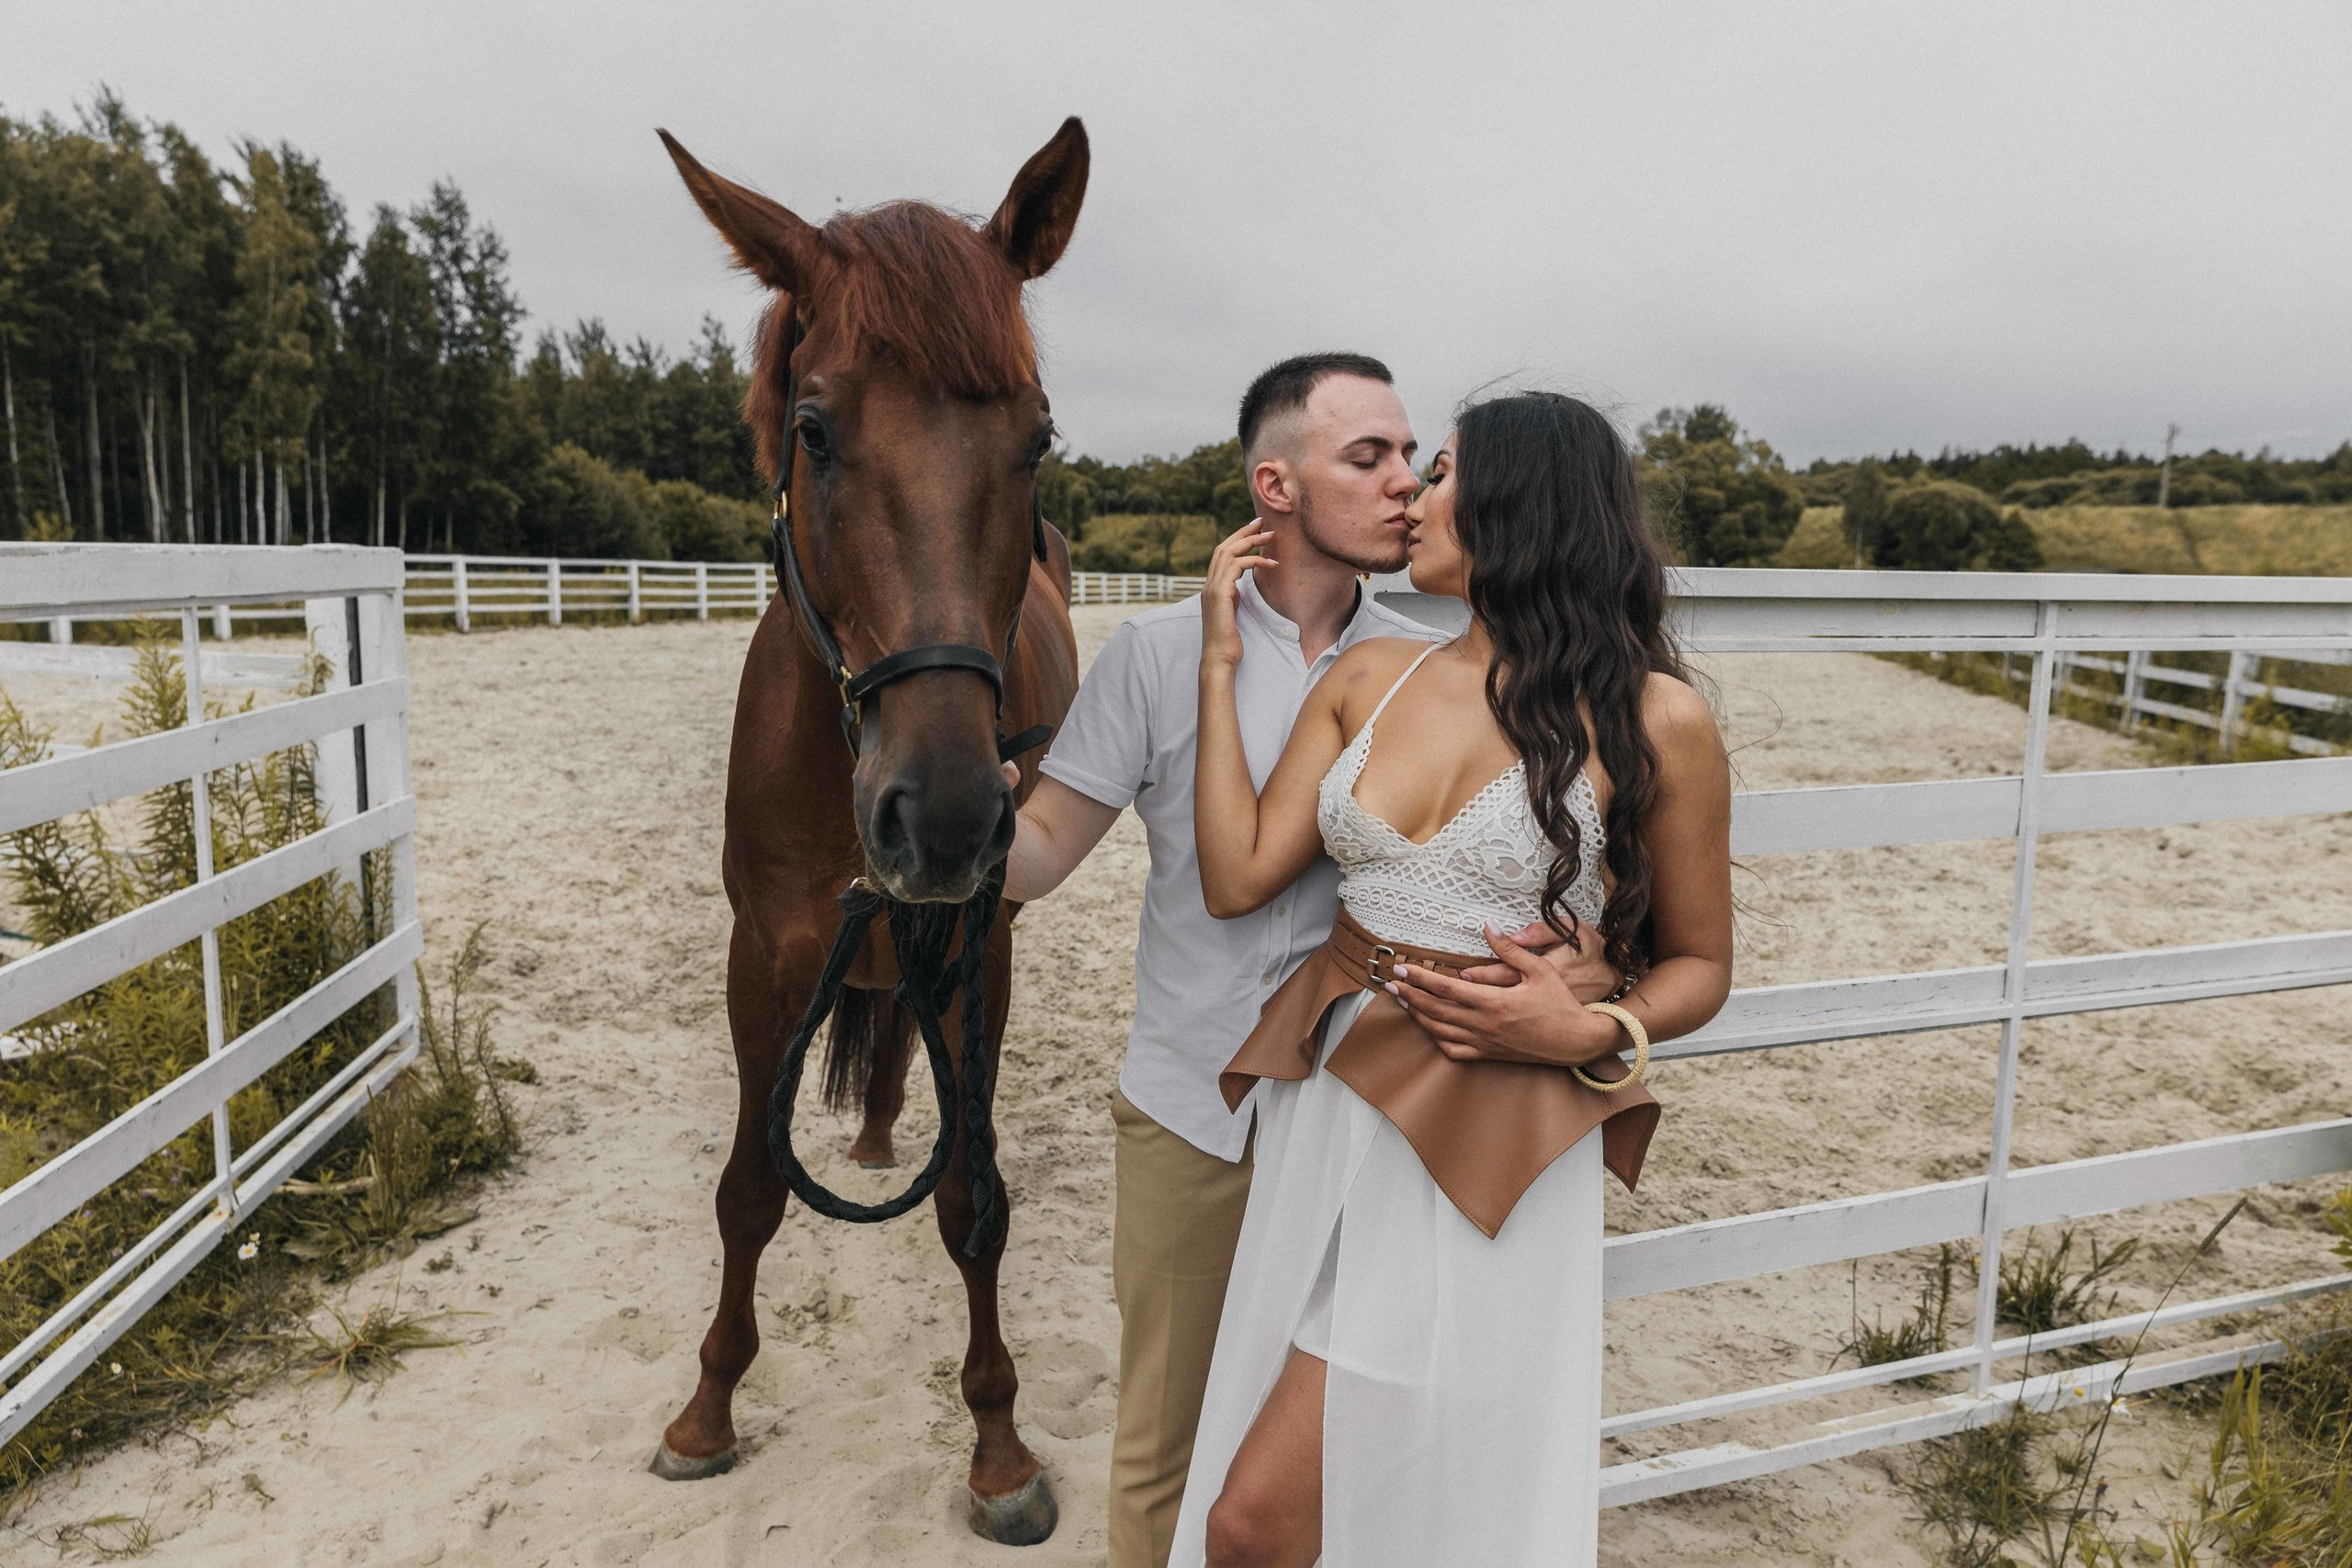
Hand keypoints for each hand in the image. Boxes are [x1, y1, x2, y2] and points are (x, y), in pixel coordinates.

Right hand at [1199, 520, 1273, 672]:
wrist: (1218, 657)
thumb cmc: (1228, 640)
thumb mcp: (1232, 612)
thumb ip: (1233, 597)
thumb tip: (1240, 587)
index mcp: (1212, 587)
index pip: (1222, 555)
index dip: (1237, 539)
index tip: (1254, 529)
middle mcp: (1209, 584)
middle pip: (1224, 547)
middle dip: (1244, 533)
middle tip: (1262, 522)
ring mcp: (1212, 588)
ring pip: (1229, 552)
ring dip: (1251, 541)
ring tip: (1270, 536)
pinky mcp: (1220, 593)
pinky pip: (1237, 566)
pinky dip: (1254, 560)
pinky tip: (1270, 563)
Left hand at [1385, 921, 1624, 1065]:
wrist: (1577, 1041)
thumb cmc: (1561, 1004)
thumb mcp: (1540, 969)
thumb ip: (1510, 949)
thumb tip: (1488, 926)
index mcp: (1492, 1002)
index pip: (1445, 988)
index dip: (1419, 978)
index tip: (1400, 970)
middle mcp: (1483, 1025)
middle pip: (1434, 1010)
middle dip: (1408, 995)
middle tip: (1389, 985)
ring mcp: (1485, 1042)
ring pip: (1440, 1030)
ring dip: (1417, 1016)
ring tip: (1402, 1002)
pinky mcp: (1490, 1055)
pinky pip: (1455, 1050)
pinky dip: (1437, 1039)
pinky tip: (1430, 1029)